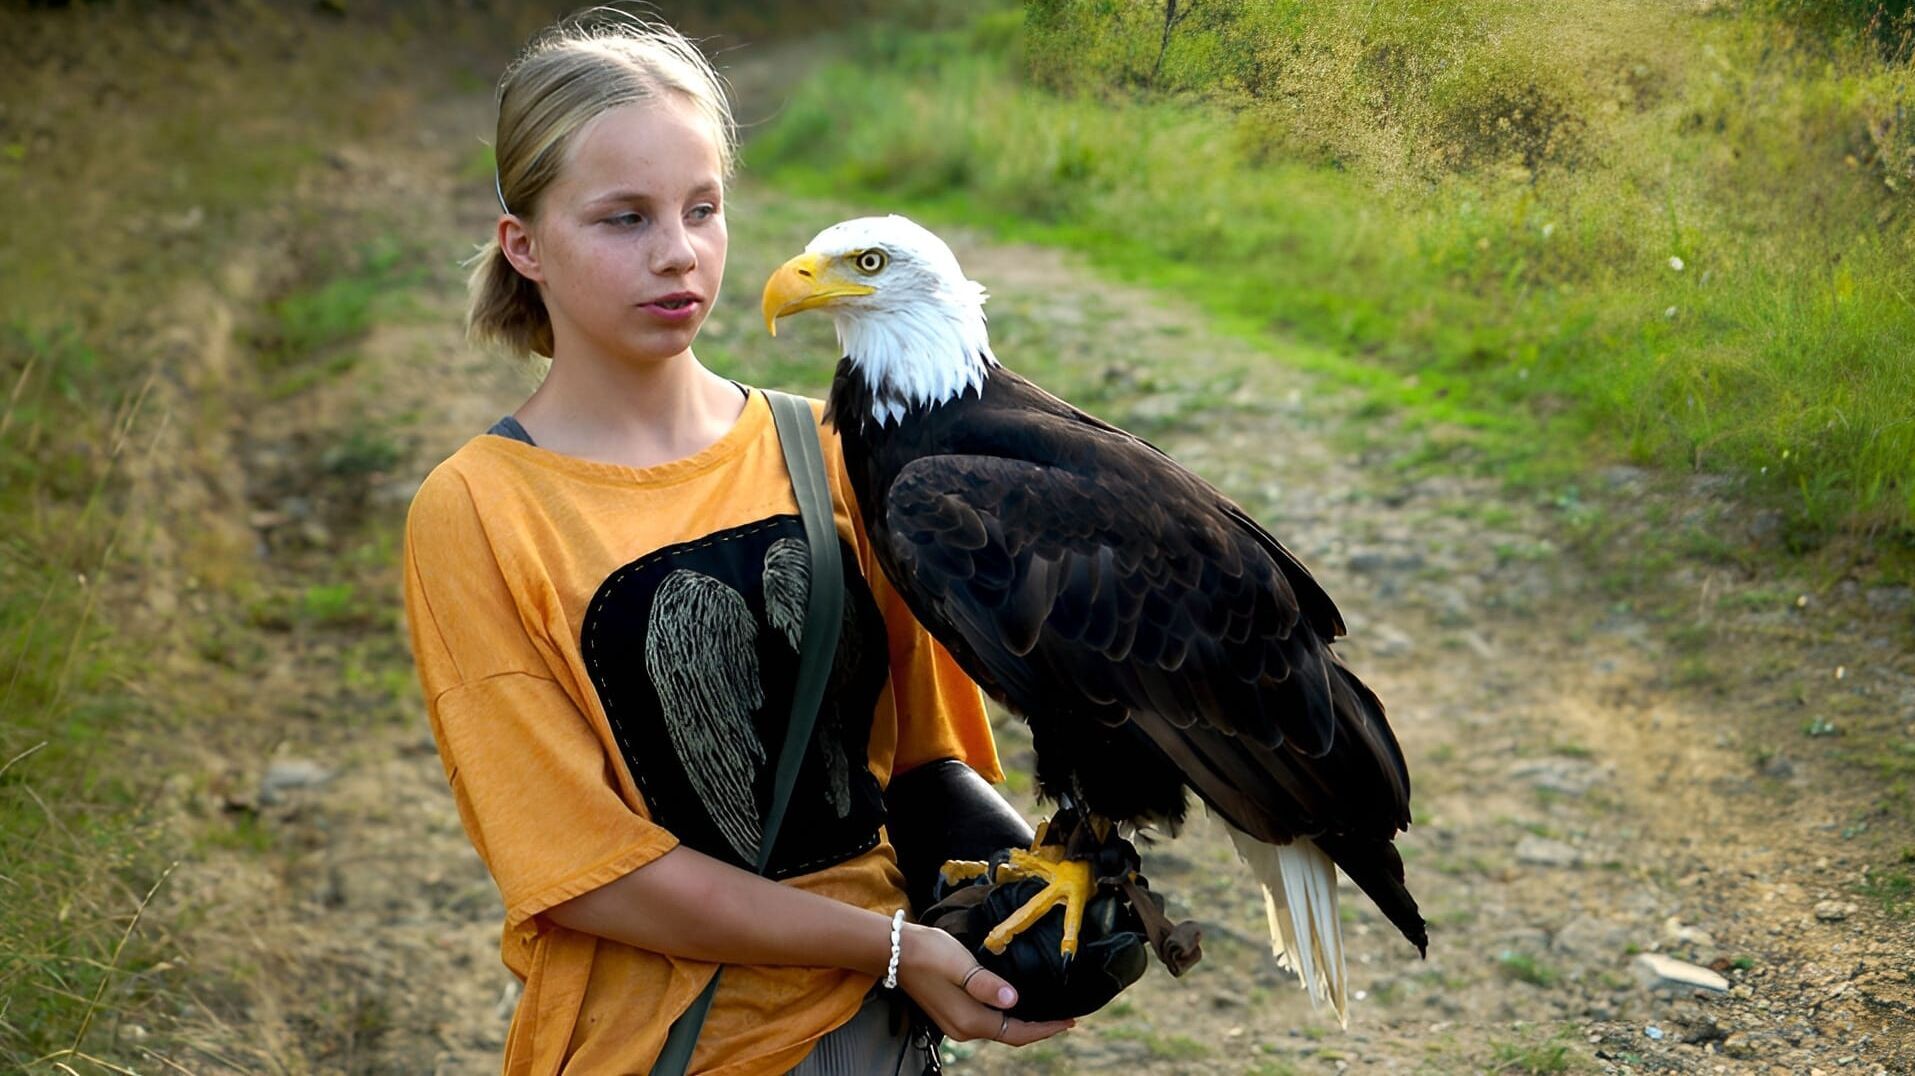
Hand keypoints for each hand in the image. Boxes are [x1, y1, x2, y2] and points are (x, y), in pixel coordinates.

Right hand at [894, 923, 1074, 1045]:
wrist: (895, 951)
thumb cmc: (929, 952)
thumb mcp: (961, 964)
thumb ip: (986, 984)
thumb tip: (1013, 1001)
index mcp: (970, 1020)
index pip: (1017, 1032)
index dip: (1045, 1029)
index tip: (1070, 1021)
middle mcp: (963, 1029)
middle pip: (1010, 1035)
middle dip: (1039, 1028)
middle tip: (1065, 1017)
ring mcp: (955, 1024)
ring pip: (999, 1029)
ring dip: (1023, 1024)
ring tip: (1047, 1012)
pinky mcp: (951, 1013)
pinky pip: (987, 1023)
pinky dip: (1007, 1018)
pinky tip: (1016, 1006)